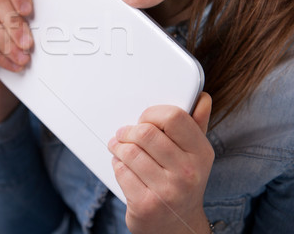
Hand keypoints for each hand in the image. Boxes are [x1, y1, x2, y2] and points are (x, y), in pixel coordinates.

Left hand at [108, 93, 214, 233]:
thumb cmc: (182, 183)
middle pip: (145, 132)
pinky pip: (121, 171)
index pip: (173, 116)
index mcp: (202, 153)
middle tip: (124, 134)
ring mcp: (168, 190)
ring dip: (118, 147)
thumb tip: (202, 98)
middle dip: (128, 131)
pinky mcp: (146, 204)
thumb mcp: (195, 155)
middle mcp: (188, 172)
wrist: (177, 227)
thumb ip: (196, 124)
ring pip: (129, 151)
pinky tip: (123, 167)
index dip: (152, 113)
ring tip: (119, 148)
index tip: (145, 119)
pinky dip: (117, 165)